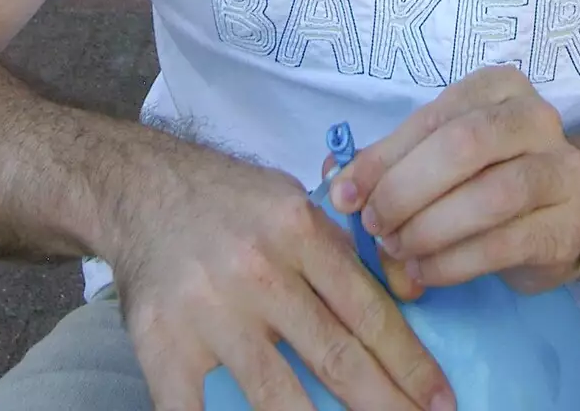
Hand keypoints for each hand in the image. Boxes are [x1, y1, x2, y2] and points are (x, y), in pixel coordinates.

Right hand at [103, 134, 455, 410]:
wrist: (141, 189)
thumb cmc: (228, 201)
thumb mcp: (290, 200)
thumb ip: (336, 247)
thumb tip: (398, 293)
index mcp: (296, 229)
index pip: (367, 310)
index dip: (409, 362)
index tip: (439, 399)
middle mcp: (257, 270)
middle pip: (335, 357)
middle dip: (386, 404)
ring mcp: (209, 312)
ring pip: (279, 396)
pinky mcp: (165, 345)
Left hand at [327, 68, 579, 294]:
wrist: (570, 208)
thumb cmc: (490, 172)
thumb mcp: (443, 151)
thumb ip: (393, 160)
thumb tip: (337, 180)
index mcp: (498, 87)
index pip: (434, 117)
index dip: (383, 157)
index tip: (346, 194)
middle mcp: (535, 118)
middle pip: (464, 146)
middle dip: (407, 190)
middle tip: (375, 224)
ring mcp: (560, 171)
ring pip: (489, 197)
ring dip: (430, 229)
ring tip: (397, 249)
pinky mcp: (565, 227)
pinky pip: (504, 245)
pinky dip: (453, 263)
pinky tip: (424, 271)